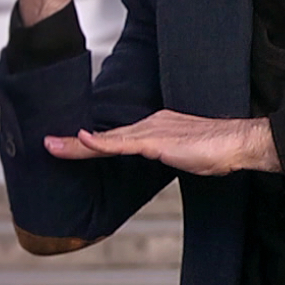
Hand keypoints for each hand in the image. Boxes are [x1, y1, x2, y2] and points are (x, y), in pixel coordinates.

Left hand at [45, 112, 281, 176]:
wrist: (237, 143)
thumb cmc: (216, 150)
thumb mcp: (182, 155)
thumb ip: (164, 155)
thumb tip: (157, 159)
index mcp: (153, 128)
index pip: (114, 138)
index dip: (89, 143)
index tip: (66, 146)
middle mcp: (148, 125)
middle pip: (104, 137)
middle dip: (73, 143)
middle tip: (47, 144)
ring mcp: (151, 131)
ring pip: (107, 140)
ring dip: (77, 145)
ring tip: (53, 146)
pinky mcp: (158, 140)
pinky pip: (124, 143)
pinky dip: (102, 142)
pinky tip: (84, 140)